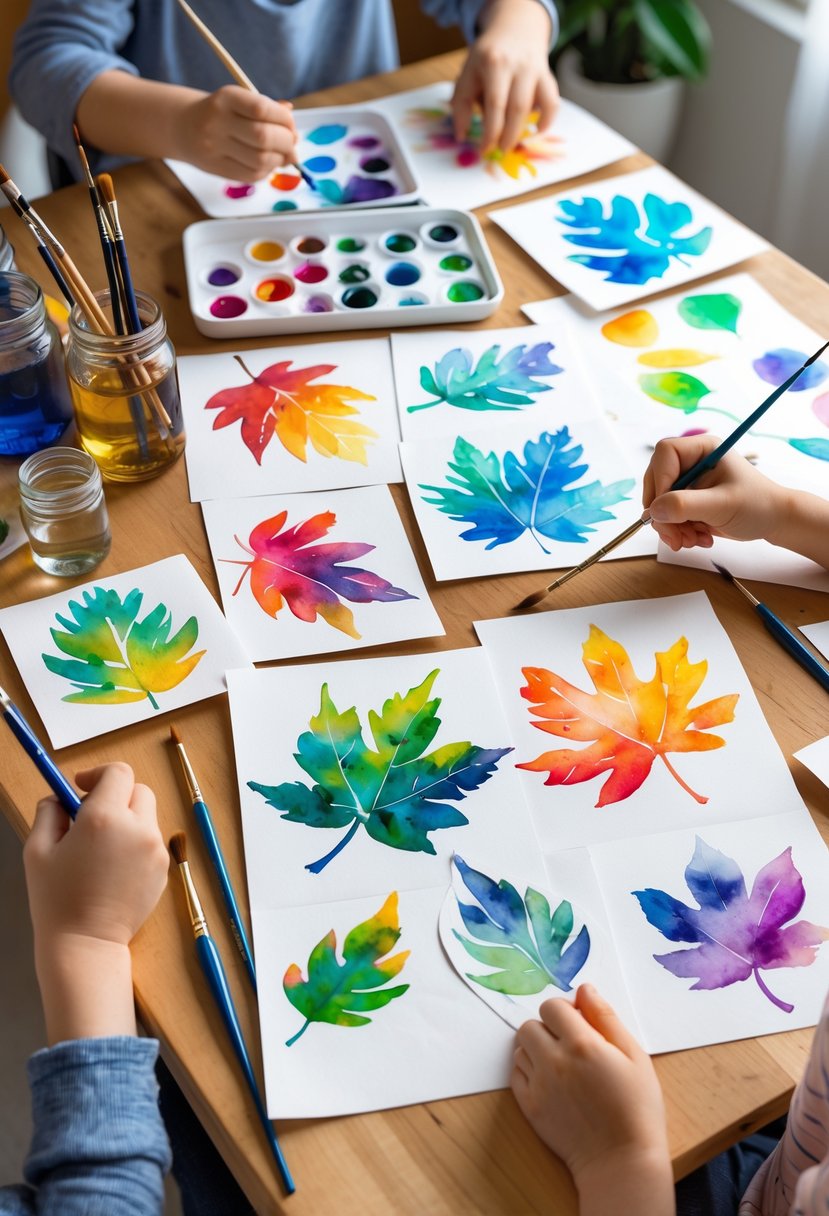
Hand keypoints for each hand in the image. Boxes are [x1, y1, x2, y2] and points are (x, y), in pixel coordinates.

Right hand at [24, 763, 168, 1042]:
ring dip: (127, 820)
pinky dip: (136, 844)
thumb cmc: (56, 899)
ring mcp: (155, 849)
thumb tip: (60, 797)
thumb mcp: (37, 850)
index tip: (82, 787)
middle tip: (91, 817)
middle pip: (138, 790)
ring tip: (101, 849)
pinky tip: (114, 869)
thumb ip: (49, 812)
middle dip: (116, 796)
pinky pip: (151, 842)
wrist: (86, 944)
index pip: (118, 772)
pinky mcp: (163, 869)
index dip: (99, 774)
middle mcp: (137, 828)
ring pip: (146, 816)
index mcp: (104, 817)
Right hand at [175, 85, 296, 180]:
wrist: (183, 126)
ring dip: (279, 159)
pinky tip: (268, 163)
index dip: (284, 120)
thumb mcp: (241, 102)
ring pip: (260, 160)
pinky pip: (252, 175)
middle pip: (263, 137)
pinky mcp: (217, 169)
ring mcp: (215, 147)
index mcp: (226, 98)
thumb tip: (296, 136)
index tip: (291, 125)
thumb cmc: (222, 113)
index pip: (262, 109)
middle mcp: (218, 122)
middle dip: (286, 142)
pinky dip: (267, 171)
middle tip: (291, 143)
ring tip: (281, 155)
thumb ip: (269, 112)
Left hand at [452, 0, 558, 151]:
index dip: (490, 132)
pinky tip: (536, 130)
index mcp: (493, 63)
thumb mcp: (468, 73)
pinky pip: (552, 102)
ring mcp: (535, 69)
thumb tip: (461, 136)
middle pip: (516, 108)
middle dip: (507, 136)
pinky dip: (547, 120)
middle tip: (499, 151)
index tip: (483, 150)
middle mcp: (517, 64)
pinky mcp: (547, 75)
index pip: (494, 105)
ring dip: (522, 131)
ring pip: (533, 106)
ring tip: (512, 144)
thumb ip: (461, 103)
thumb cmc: (488, 58)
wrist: (514, 28)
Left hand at [512, 985, 673, 1215]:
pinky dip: (529, 1071)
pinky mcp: (529, 1107)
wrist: (622, 1161)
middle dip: (548, 1027)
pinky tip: (550, 1081)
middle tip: (570, 1043)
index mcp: (582, 1044)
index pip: (552, 1006)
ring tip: (561, 1064)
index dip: (565, 1010)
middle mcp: (553, 1060)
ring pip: (521, 1048)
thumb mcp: (634, 1055)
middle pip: (530, 1025)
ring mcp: (538, 1085)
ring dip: (537, 1048)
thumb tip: (585, 989)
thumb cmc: (637, 1108)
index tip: (579, 1022)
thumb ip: (606, 1017)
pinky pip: (516, 1074)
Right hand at [643, 434, 784, 551]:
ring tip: (692, 541)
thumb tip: (654, 510)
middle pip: (656, 481)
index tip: (666, 508)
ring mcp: (687, 483)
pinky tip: (698, 538)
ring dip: (671, 527)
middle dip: (663, 512)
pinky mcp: (687, 501)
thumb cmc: (756, 505)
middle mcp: (690, 463)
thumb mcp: (722, 504)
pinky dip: (677, 531)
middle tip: (676, 537)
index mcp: (701, 450)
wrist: (772, 521)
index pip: (664, 454)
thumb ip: (686, 505)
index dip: (660, 480)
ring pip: (659, 503)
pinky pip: (667, 516)